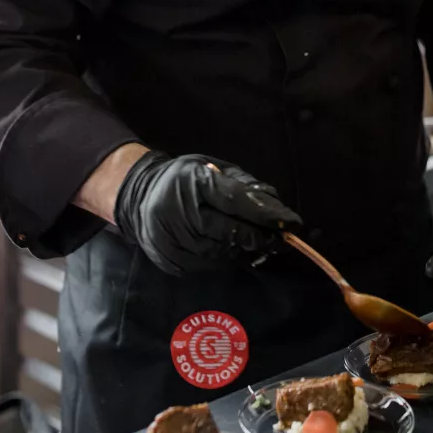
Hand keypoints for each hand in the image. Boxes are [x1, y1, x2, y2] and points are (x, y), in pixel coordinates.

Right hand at [113, 152, 301, 275]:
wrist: (139, 200)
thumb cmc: (183, 180)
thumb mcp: (212, 167)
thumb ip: (244, 184)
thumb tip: (276, 206)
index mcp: (191, 181)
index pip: (235, 200)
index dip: (266, 214)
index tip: (293, 223)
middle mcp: (179, 212)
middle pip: (230, 231)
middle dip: (262, 237)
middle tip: (284, 239)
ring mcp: (173, 241)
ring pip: (224, 253)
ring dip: (249, 251)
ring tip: (265, 245)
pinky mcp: (172, 262)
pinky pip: (211, 264)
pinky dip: (231, 259)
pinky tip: (241, 252)